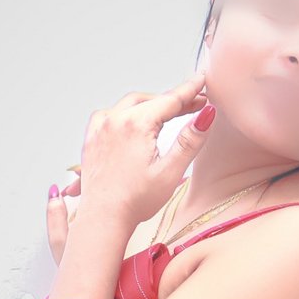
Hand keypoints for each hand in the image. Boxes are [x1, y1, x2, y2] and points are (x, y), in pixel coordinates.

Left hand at [47, 70, 214, 255]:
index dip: (190, 90)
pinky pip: (110, 114)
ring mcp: (101, 128)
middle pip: (152, 100)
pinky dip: (126, 113)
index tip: (202, 80)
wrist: (103, 218)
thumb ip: (190, 140)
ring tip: (168, 114)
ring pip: (130, 104)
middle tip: (194, 104)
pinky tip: (134, 122)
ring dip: (151, 105)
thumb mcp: (170, 171)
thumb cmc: (134, 201)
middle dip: (174, 100)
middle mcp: (115, 120)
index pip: (170, 99)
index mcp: (136, 124)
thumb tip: (206, 115)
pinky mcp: (92, 139)